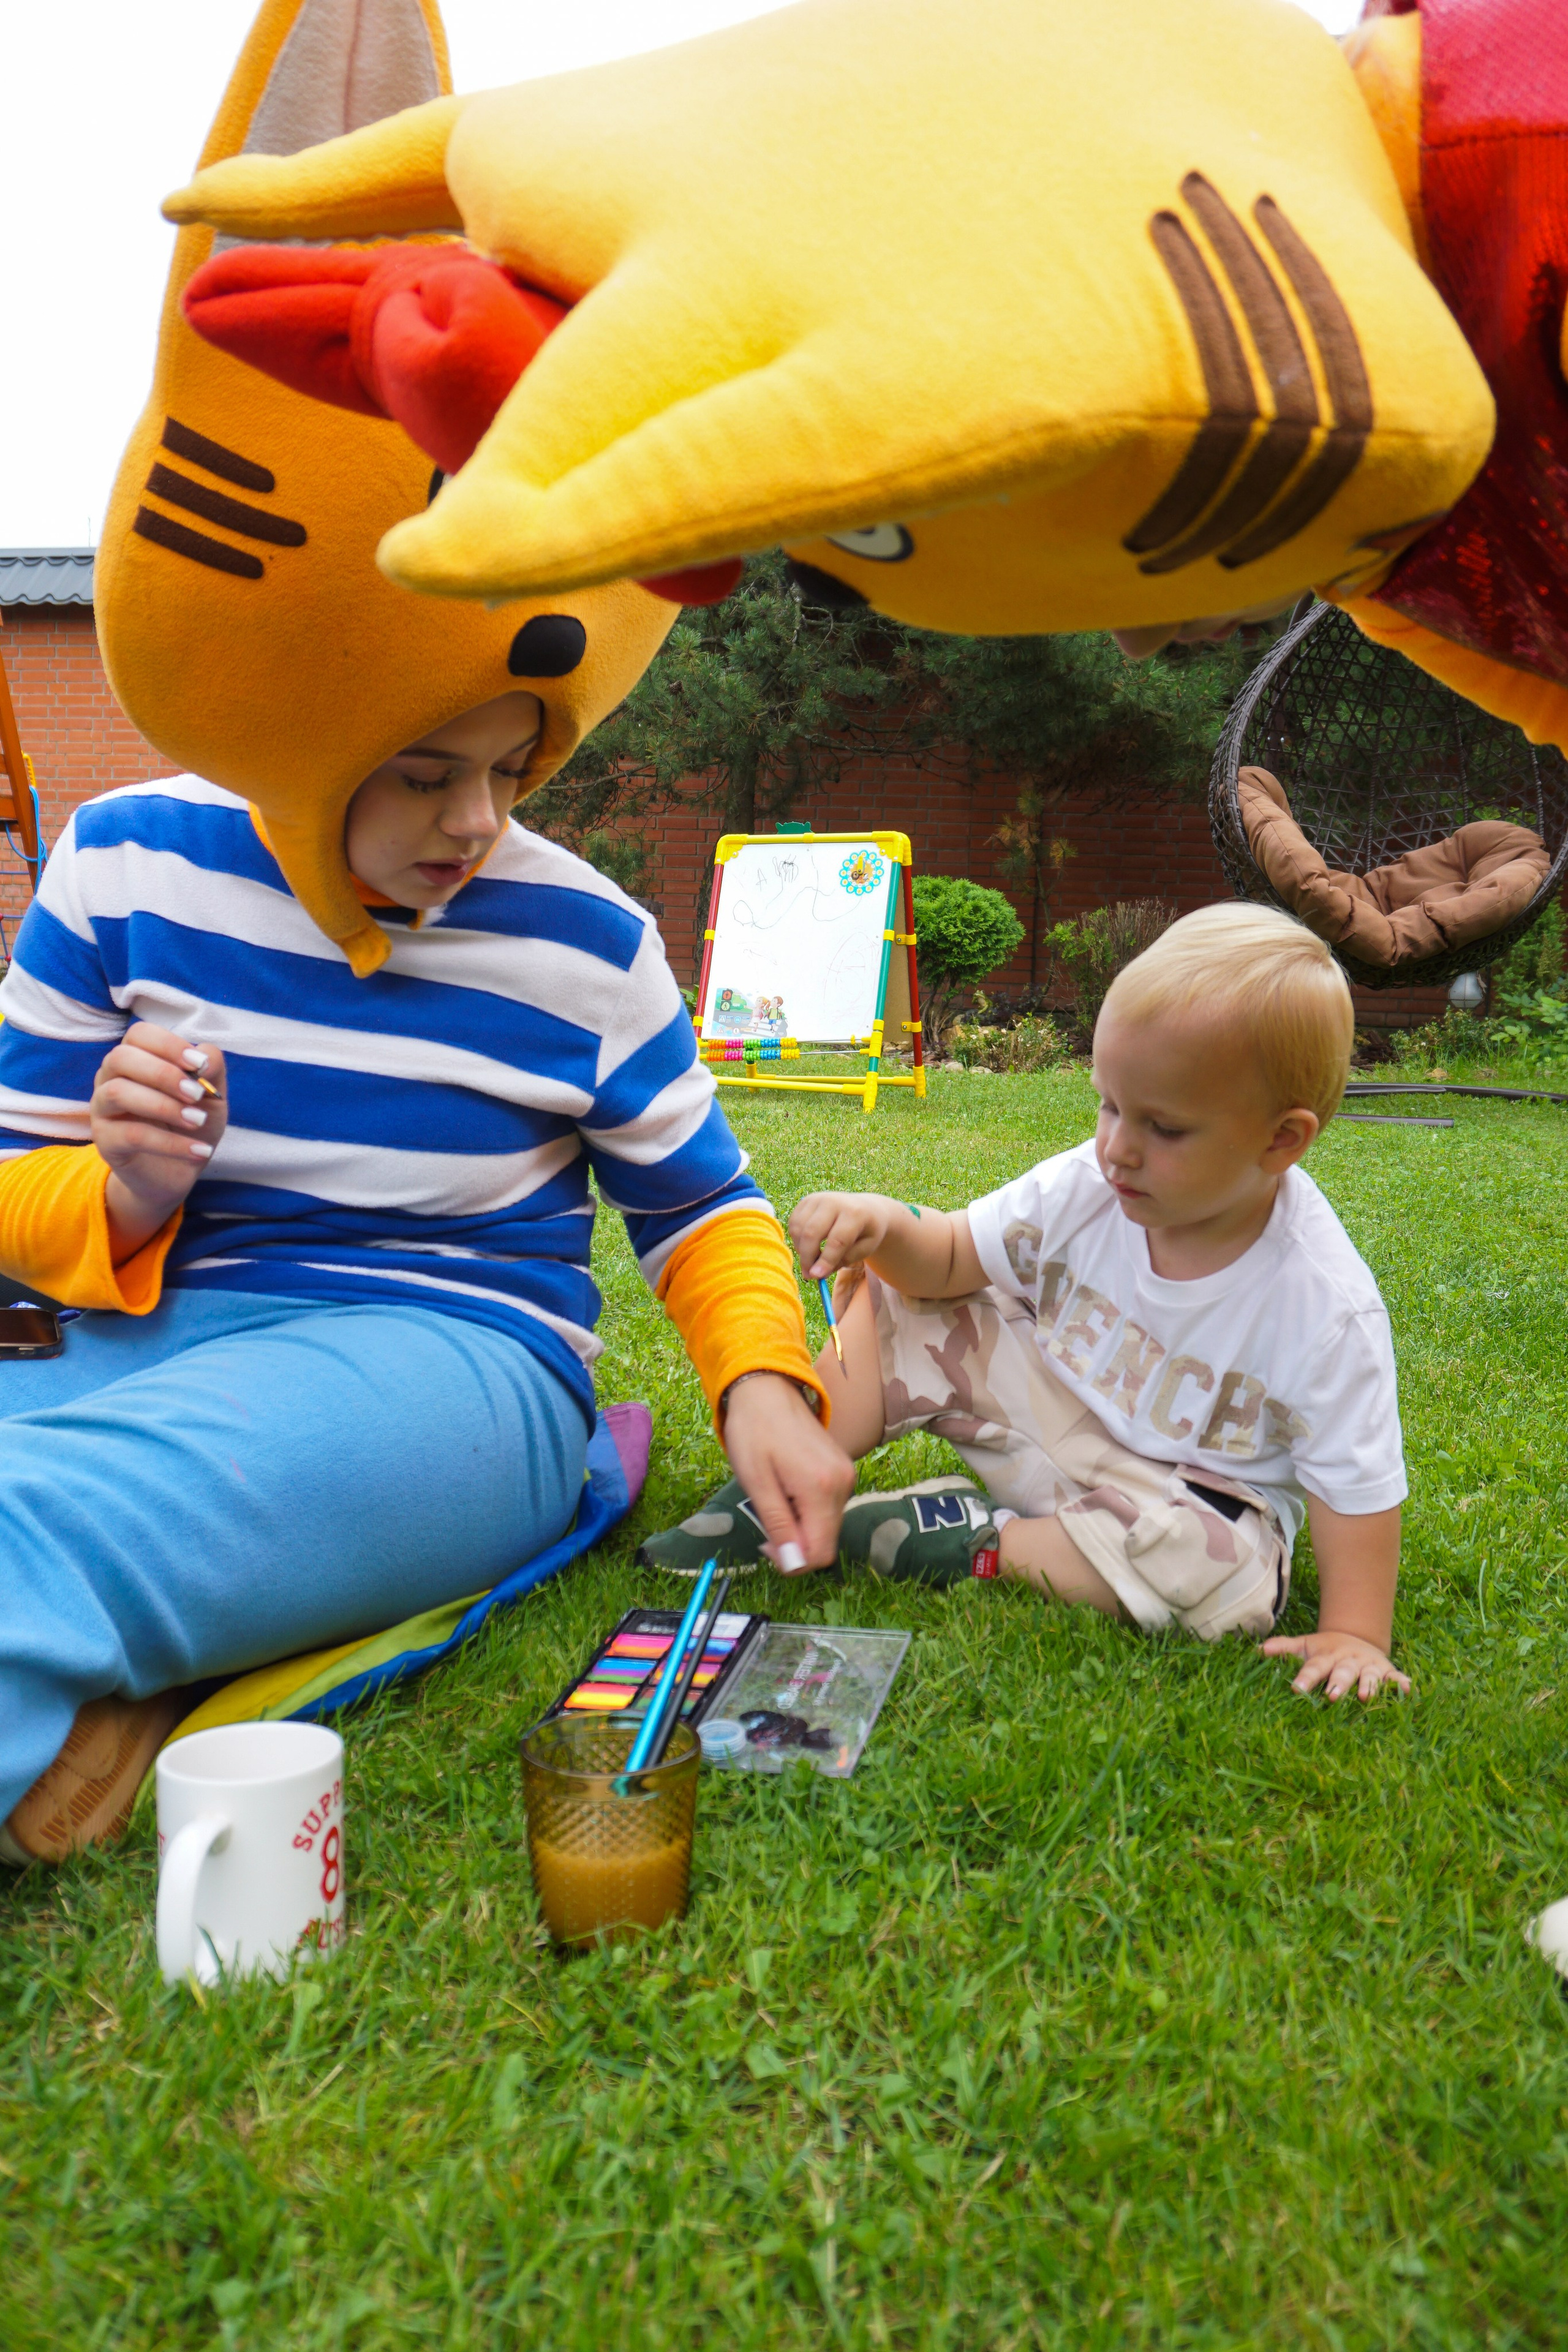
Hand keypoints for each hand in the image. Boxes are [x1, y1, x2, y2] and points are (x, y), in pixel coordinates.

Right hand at [91, 1023, 227, 1258]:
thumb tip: (204, 1055)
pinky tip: (199, 1150)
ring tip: (197, 1120)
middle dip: (163, 1073)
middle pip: (121, 1058)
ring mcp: (103, 1110)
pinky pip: (131, 1135)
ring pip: (118, 1092)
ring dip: (163, 1105)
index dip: (168, 1045)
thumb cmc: (191, 1123)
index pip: (139, 1034)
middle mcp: (111, 1079)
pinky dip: (169, 1142)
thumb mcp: (211, 1097)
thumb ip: (211, 1071)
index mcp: (136, 1060)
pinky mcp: (105, 1142)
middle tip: (196, 1094)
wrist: (178, 1172)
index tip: (199, 1064)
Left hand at [720, 1374, 855, 1572]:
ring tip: (776, 1495)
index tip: (767, 1544)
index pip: (820, 1553)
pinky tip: (787, 1487)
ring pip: (827, 1525)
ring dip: (801, 1524)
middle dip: (795, 1541)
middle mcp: (843, 1483)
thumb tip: (793, 1563)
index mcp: (821, 1488)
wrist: (768, 1390)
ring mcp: (846, 1475)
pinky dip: (808, 1508)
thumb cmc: (754, 1432)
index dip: (793, 1561)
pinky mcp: (843, 1470)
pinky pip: (828, 1506)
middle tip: (765, 1520)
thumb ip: (778, 1524)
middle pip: (825, 1540)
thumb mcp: (756, 1482)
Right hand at [789, 1191, 893, 1279]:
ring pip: (798, 1229)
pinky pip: (793, 1224)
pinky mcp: (806, 1200)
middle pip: (812, 1233)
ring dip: (800, 1249)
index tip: (816, 1276)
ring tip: (813, 1259)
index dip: (825, 1260)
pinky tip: (808, 1245)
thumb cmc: (866, 1232)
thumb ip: (844, 1260)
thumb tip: (817, 1273)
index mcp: (855, 1213)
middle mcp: (834, 1201)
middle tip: (809, 1275)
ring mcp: (818, 1198)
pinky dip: (796, 1239)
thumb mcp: (865, 1248)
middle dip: (807, 1257)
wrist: (866, 1207)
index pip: (837, 1240)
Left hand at [1260, 1629, 1409, 1701]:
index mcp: (1327, 1656)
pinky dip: (1401, 1684)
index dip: (1305, 1678)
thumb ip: (1284, 1648)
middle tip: (1331, 1696)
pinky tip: (1407, 1690)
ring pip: (1369, 1677)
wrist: (1357, 1638)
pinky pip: (1395, 1678)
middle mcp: (1348, 1661)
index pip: (1313, 1667)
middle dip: (1337, 1684)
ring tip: (1365, 1697)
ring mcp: (1368, 1666)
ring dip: (1368, 1686)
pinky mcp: (1386, 1671)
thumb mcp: (1306, 1646)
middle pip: (1342, 1673)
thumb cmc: (1326, 1650)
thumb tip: (1257, 1650)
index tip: (1295, 1688)